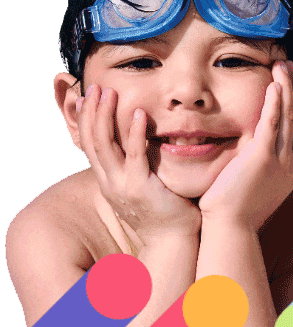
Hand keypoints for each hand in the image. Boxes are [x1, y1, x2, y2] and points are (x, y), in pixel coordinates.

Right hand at [78, 85, 201, 246]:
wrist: (173, 239)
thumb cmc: (164, 209)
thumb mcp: (142, 183)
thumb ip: (136, 163)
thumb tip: (140, 141)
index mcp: (109, 180)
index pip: (90, 144)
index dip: (86, 120)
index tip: (87, 97)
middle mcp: (109, 182)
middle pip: (92, 141)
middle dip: (91, 112)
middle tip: (93, 87)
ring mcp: (122, 185)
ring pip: (105, 145)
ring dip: (106, 117)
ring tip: (109, 93)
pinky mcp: (140, 187)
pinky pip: (134, 155)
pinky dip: (135, 133)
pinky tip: (139, 114)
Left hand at [198, 61, 292, 230]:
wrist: (230, 230)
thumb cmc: (235, 211)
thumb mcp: (255, 184)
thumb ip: (258, 164)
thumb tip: (252, 152)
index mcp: (289, 167)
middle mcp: (290, 160)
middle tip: (292, 66)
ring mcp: (280, 159)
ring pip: (288, 115)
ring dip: (286, 87)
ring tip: (283, 65)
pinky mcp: (264, 157)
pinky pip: (273, 123)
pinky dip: (275, 102)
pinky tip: (274, 85)